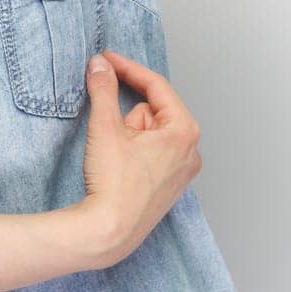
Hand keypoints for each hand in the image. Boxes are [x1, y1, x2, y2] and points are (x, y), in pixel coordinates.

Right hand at [76, 48, 203, 266]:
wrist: (109, 232)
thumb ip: (103, 89)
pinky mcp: (169, 186)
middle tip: (110, 134)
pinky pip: (151, 154)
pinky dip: (134, 152)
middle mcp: (191, 151)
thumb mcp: (105, 128)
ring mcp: (182, 171)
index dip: (128, 69)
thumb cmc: (114, 184)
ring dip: (129, 135)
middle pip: (152, 111)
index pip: (156, 86)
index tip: (107, 59)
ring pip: (150, 133)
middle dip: (127, 115)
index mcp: (184, 131)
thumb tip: (99, 65)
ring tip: (114, 159)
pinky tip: (120, 169)